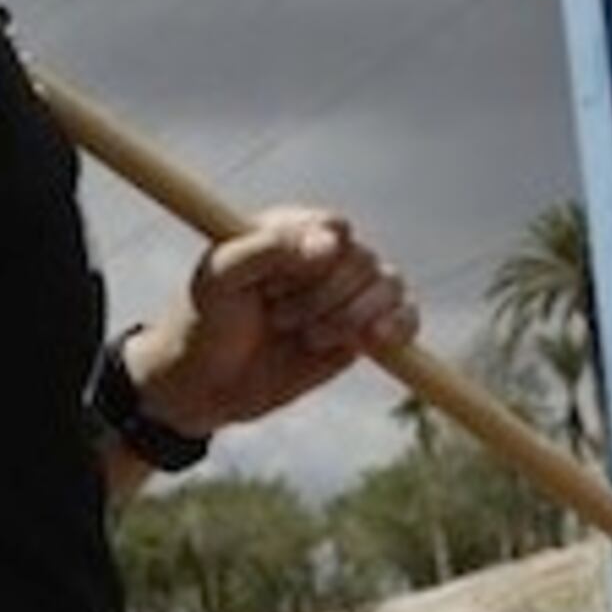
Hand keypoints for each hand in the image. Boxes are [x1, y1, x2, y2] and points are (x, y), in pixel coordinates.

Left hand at [127, 208, 414, 439]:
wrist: (207, 384)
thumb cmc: (206, 321)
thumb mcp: (220, 278)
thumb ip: (269, 249)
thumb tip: (334, 242)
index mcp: (289, 230)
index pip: (333, 227)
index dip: (320, 256)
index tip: (280, 285)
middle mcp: (325, 256)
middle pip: (362, 260)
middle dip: (324, 297)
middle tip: (279, 320)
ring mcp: (348, 294)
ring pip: (389, 285)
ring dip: (354, 316)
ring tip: (311, 337)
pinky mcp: (364, 331)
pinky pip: (406, 317)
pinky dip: (399, 326)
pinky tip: (375, 340)